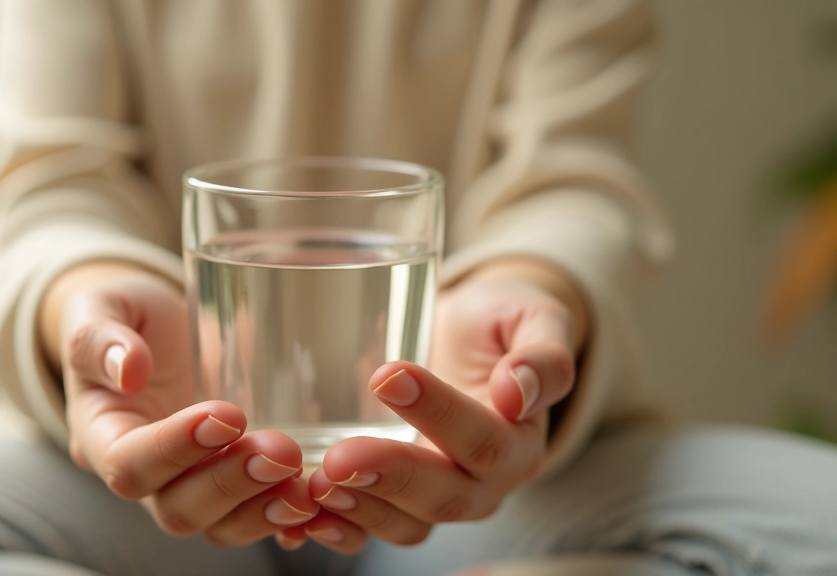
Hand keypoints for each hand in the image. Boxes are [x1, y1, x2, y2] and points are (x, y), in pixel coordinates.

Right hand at [40, 262, 317, 546]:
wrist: (157, 323)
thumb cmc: (123, 313)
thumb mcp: (99, 307)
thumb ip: (98, 337)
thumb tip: (129, 369)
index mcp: (101, 435)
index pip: (128, 465)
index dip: (175, 449)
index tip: (227, 415)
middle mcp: (145, 473)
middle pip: (178, 508)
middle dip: (230, 485)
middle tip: (280, 452)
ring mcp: (189, 483)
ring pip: (220, 525)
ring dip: (263, 509)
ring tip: (304, 484)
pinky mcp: (231, 481)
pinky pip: (253, 515)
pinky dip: (283, 515)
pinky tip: (315, 499)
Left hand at [302, 260, 584, 552]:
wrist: (464, 338)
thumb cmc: (496, 323)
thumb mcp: (532, 317)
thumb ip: (542, 354)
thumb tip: (518, 393)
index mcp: (520, 441)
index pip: (484, 439)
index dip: (438, 413)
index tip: (387, 375)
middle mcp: (484, 483)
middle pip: (443, 495)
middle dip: (390, 476)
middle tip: (340, 456)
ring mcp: (438, 499)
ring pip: (407, 524)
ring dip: (361, 508)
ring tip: (318, 483)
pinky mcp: (396, 502)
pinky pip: (372, 530)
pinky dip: (338, 529)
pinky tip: (304, 513)